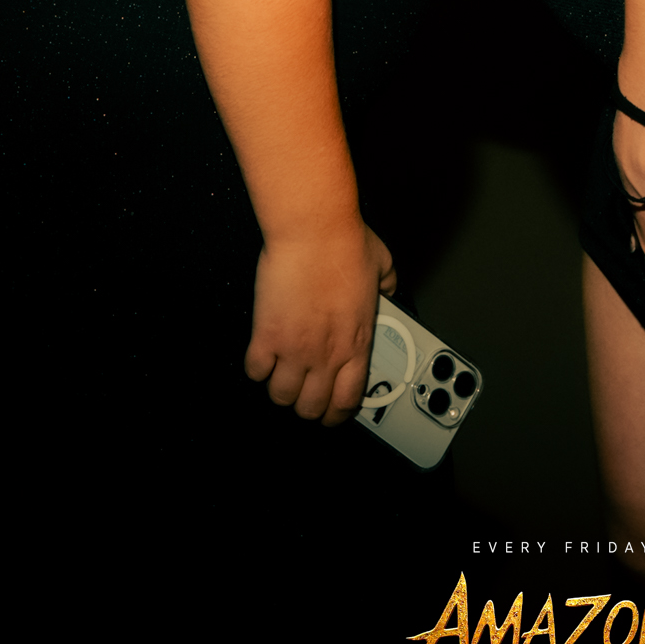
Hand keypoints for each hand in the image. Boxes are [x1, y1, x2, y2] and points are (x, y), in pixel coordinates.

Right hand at [244, 220, 397, 424]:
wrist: (314, 229)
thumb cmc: (345, 242)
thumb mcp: (382, 264)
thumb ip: (386, 283)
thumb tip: (389, 285)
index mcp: (357, 342)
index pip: (348, 400)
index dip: (337, 413)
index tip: (331, 412)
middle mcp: (326, 353)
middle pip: (311, 408)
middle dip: (306, 406)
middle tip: (302, 393)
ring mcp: (295, 349)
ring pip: (281, 396)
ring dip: (280, 388)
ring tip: (280, 374)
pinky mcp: (267, 336)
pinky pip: (255, 370)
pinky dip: (257, 367)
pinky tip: (262, 353)